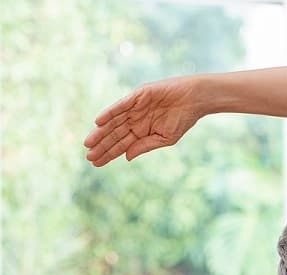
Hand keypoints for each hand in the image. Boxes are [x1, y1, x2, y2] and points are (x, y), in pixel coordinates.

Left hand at [83, 76, 202, 165]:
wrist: (194, 100)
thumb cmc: (183, 119)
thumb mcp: (165, 139)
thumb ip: (145, 146)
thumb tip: (126, 157)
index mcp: (142, 132)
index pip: (121, 144)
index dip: (109, 154)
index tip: (96, 163)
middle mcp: (135, 120)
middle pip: (114, 134)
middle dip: (101, 145)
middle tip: (88, 157)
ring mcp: (134, 107)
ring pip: (113, 122)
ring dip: (100, 132)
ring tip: (88, 143)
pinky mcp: (137, 96)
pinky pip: (120, 106)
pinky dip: (110, 113)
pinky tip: (99, 122)